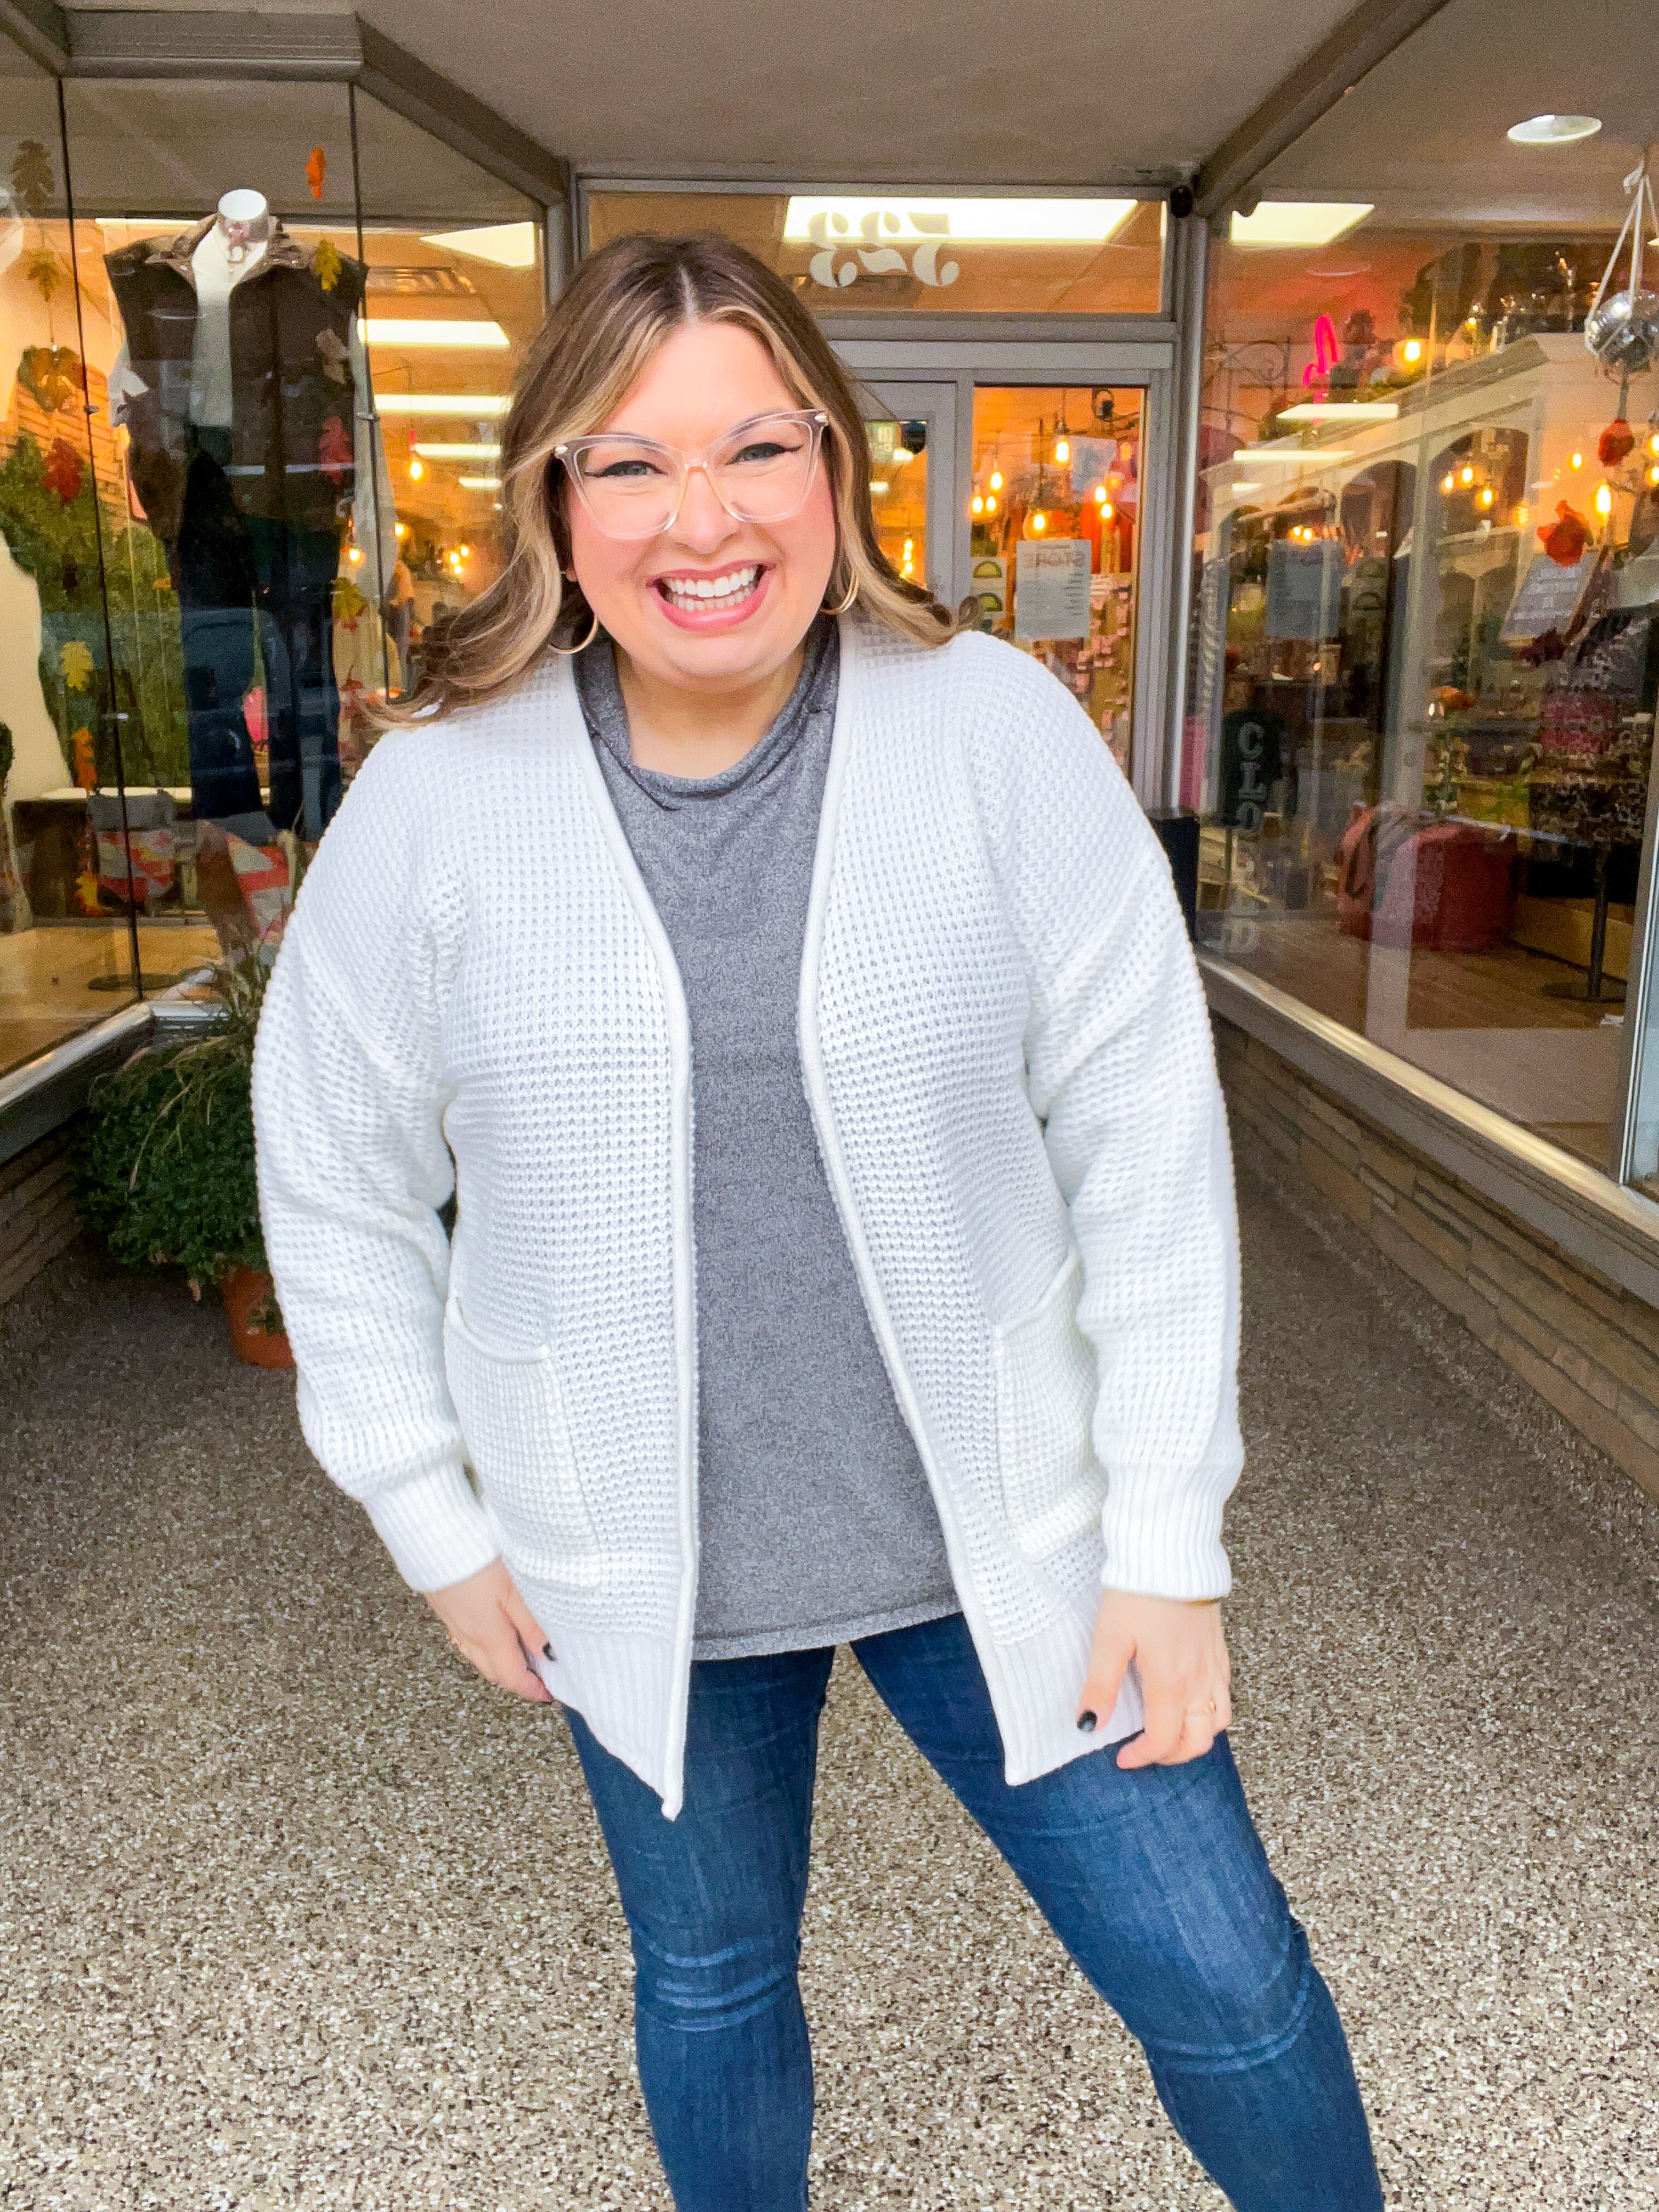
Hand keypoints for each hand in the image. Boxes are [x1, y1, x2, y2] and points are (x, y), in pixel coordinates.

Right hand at [425, 1558, 553, 1704]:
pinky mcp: (445, 1608)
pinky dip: (483, 1646)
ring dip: (499, 1664)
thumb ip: (532, 1624)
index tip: (547, 1695)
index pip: (512, 1676)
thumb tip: (549, 1653)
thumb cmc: (476, 1558)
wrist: (434, 1537)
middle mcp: (468, 1635)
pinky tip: (491, 1632)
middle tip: (538, 1679)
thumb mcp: (515, 1590)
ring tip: (520, 1657)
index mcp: (489, 1635)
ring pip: (478, 1657)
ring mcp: (454, 1623)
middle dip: (517, 1681)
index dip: (532, 1690)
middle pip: (494, 1672)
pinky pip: (466, 1639)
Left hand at [1076, 1588, 1231, 1768]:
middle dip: (1174, 1756)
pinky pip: (1225, 1692)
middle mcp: (1199, 1679)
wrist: (1171, 1551)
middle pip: (1199, 1740)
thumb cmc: (1138, 1592)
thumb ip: (1100, 1686)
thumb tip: (1088, 1724)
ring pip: (1220, 1720)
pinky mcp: (1220, 1647)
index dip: (1143, 1757)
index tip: (1123, 1758)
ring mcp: (1214, 1663)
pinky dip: (1212, 1709)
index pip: (1164, 1740)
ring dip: (1198, 1736)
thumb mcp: (1109, 1639)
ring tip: (1170, 1732)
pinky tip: (1191, 1700)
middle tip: (1147, 1752)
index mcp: (1171, 1683)